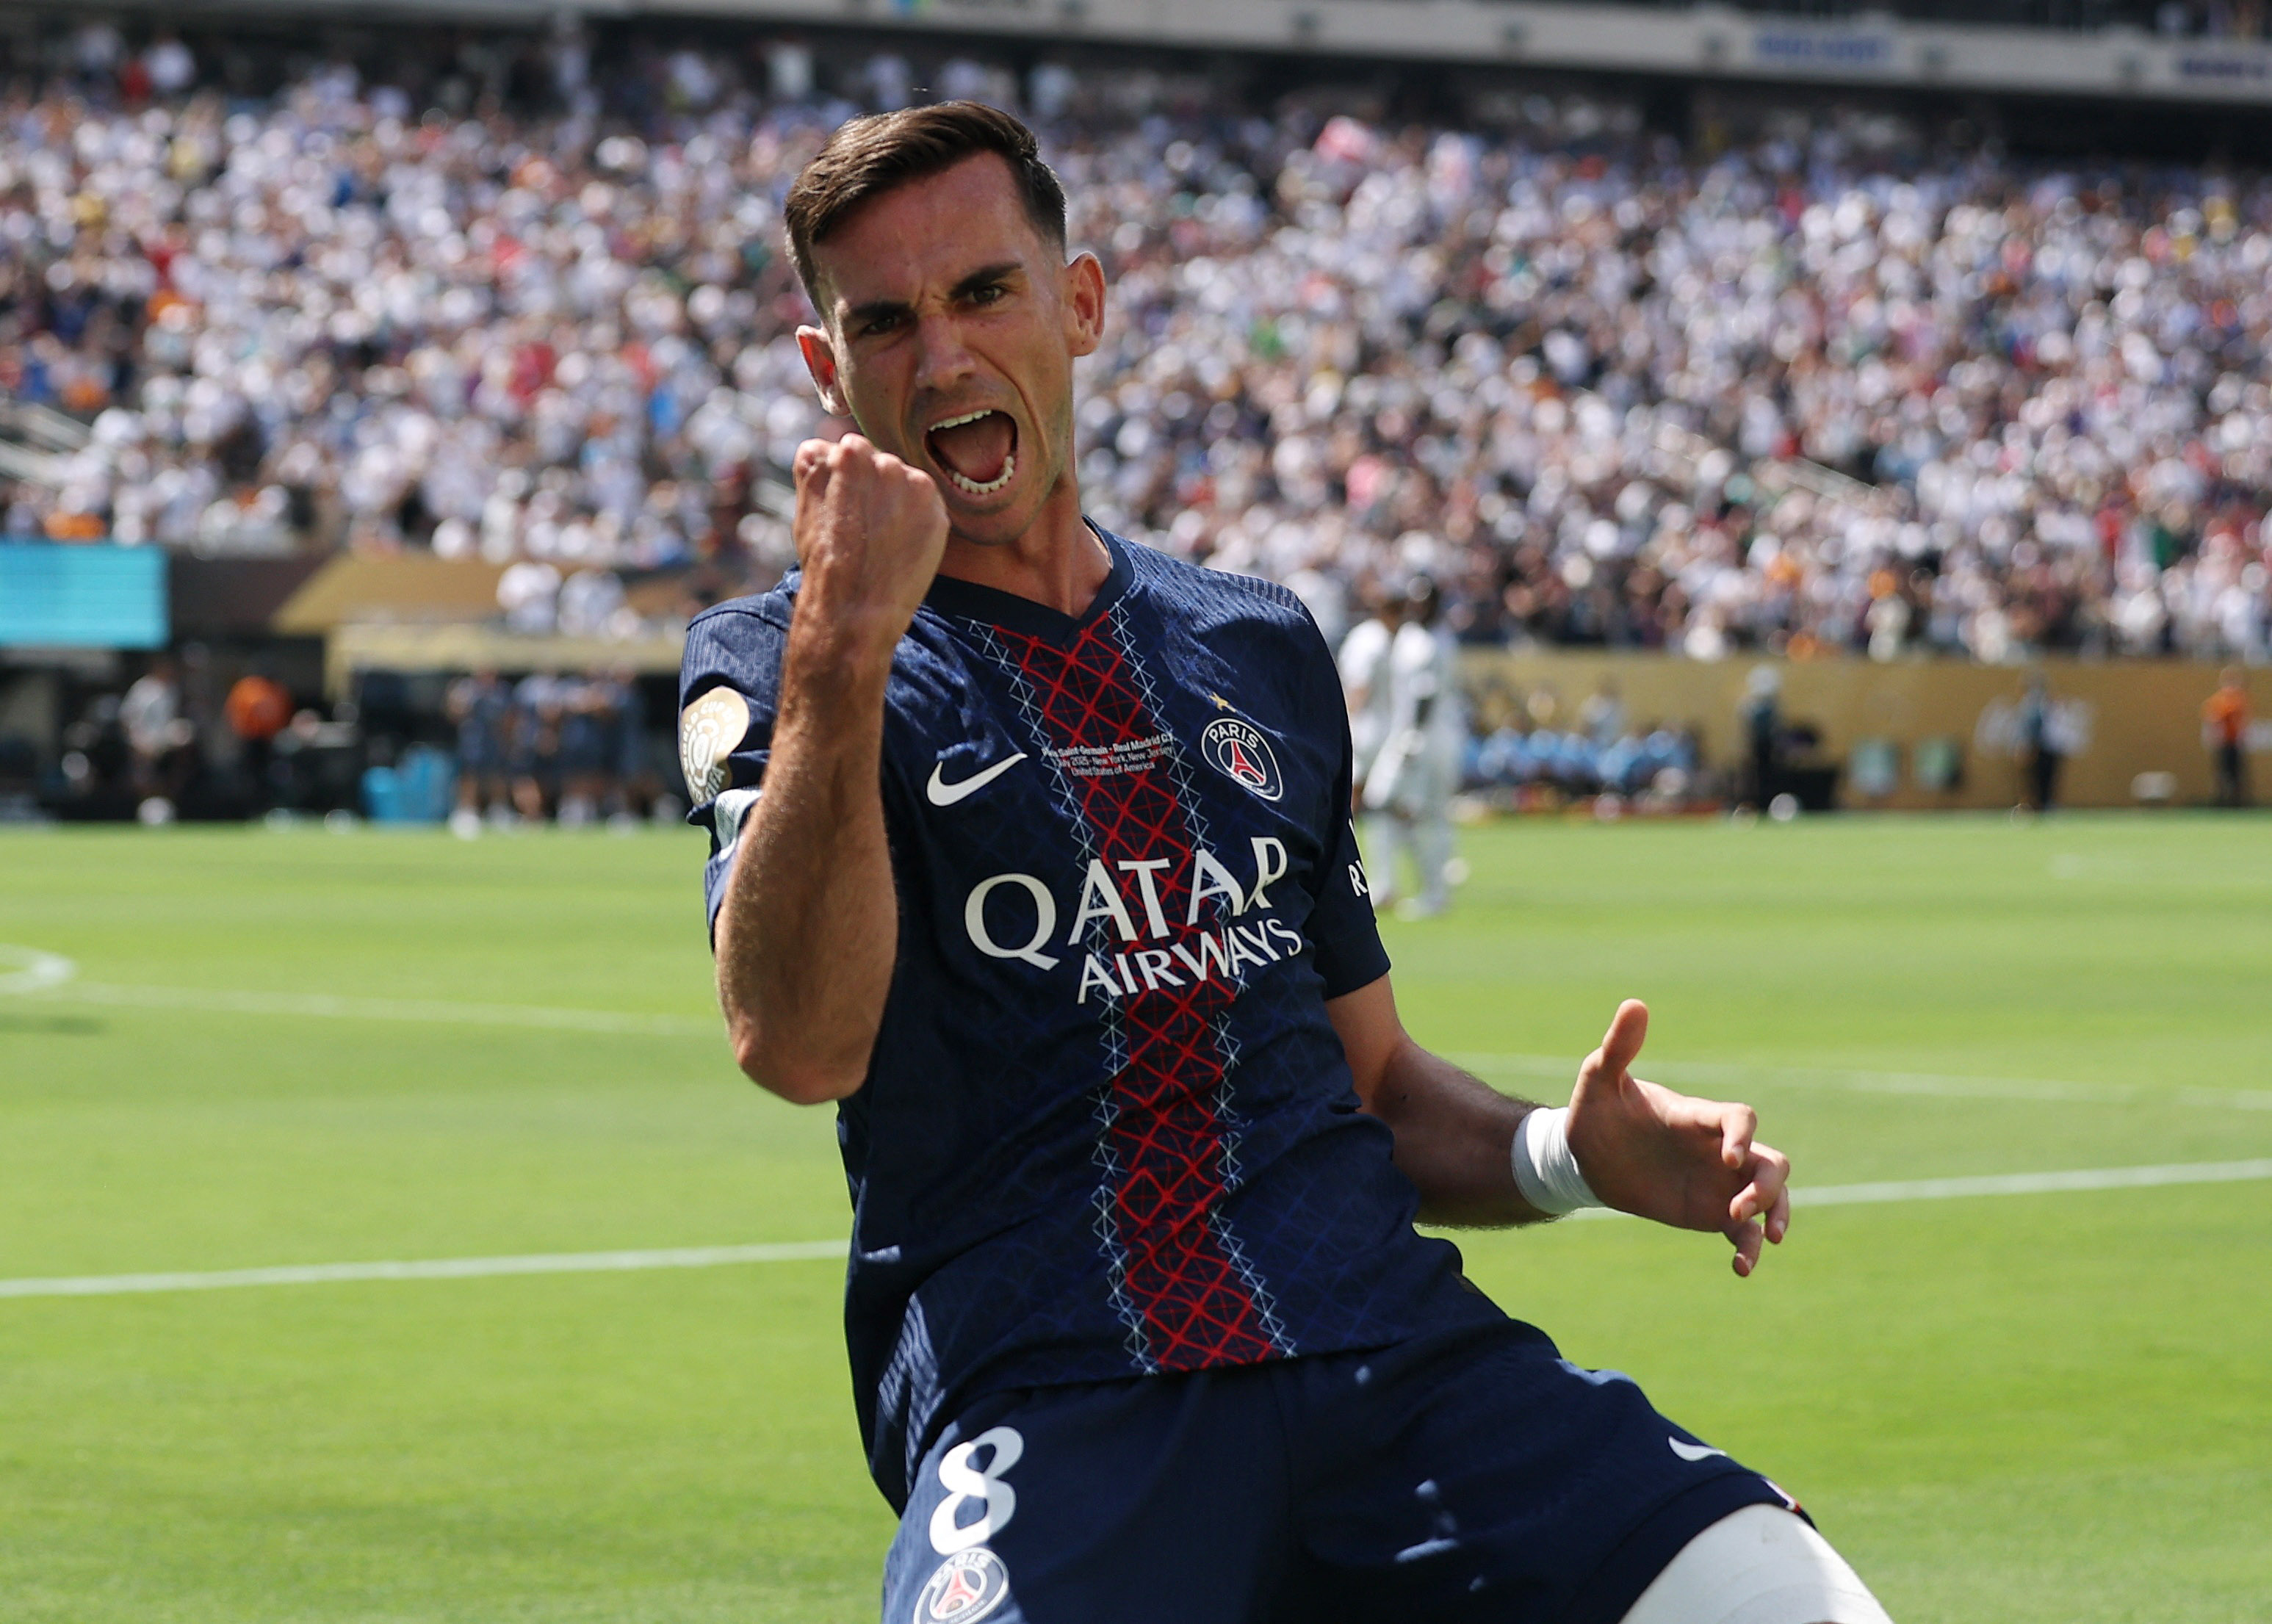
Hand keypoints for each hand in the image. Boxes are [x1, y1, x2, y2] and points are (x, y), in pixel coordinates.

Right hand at [789, 434, 948, 670]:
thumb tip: (842, 455)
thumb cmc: (825, 563)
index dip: (843, 482)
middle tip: (864, 524)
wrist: (856, 606)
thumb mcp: (805, 509)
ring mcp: (899, 473)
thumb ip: (823, 473)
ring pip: (902, 477)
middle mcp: (863, 454)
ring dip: (897, 498)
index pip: (843, 451)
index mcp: (825, 453)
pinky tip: (903, 541)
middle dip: (872, 484)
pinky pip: (925, 497)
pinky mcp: (929, 496)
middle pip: (875, 459)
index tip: (842, 507)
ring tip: (883, 537)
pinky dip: (919, 515)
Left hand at [1564, 1000, 1791, 1275]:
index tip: (1727, 1157)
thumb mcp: (1599, 1080)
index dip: (1743, 1135)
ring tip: (1760, 1239)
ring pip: (1771, 1195)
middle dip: (1769, 1187)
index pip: (1739, 1118)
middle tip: (1739, 1210)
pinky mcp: (1711, 1210)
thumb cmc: (1595, 1113)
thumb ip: (1618, 1048)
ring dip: (1776, 1214)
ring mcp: (1718, 1180)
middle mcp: (1717, 1148)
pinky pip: (1744, 1231)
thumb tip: (1634, 1004)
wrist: (1585, 1157)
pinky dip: (1750, 1249)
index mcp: (1697, 1117)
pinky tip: (1740, 1269)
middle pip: (1772, 1161)